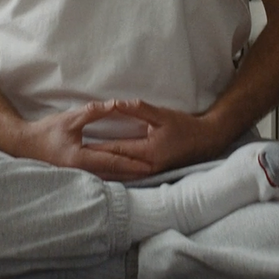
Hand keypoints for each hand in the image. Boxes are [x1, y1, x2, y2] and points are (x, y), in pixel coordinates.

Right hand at [2, 102, 158, 181]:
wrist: (24, 145)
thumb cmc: (46, 131)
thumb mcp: (70, 119)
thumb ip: (93, 112)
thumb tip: (115, 104)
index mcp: (80, 158)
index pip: (112, 161)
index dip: (132, 163)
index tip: (149, 164)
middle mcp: (81, 171)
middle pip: (114, 174)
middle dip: (134, 173)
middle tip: (155, 172)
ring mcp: (78, 176)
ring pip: (108, 178)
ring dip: (126, 176)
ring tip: (145, 174)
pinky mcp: (76, 176)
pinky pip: (100, 177)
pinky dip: (114, 175)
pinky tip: (124, 174)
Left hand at [82, 100, 232, 174]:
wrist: (206, 141)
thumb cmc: (184, 126)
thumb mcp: (161, 114)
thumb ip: (138, 109)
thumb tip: (116, 103)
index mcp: (148, 151)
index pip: (116, 150)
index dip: (96, 148)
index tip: (77, 146)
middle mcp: (148, 166)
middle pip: (115, 166)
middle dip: (94, 163)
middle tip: (72, 161)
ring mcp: (150, 172)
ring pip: (120, 174)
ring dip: (103, 171)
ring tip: (82, 169)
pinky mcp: (152, 173)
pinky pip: (129, 175)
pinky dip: (115, 173)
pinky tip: (102, 172)